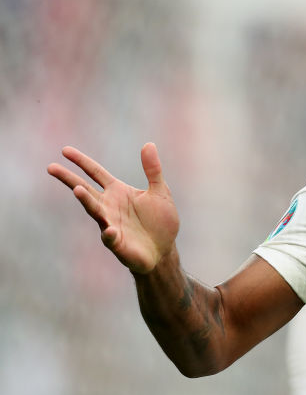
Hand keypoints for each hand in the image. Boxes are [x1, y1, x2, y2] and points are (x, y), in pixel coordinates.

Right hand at [48, 144, 178, 273]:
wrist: (164, 250)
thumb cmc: (160, 221)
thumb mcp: (160, 192)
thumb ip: (153, 170)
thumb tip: (149, 144)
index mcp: (117, 191)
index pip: (96, 173)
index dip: (81, 162)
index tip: (65, 150)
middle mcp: (109, 206)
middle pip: (85, 189)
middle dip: (69, 179)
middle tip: (51, 167)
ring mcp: (109, 224)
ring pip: (94, 210)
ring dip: (86, 201)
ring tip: (77, 190)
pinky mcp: (117, 243)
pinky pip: (110, 237)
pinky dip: (109, 233)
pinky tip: (111, 230)